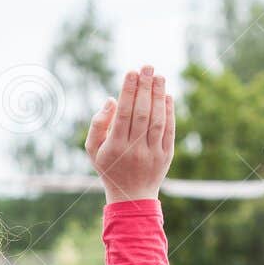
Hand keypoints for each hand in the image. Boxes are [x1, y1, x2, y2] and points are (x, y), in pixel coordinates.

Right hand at [86, 65, 174, 203]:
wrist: (131, 197)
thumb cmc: (109, 169)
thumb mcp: (94, 151)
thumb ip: (97, 125)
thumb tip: (111, 100)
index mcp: (114, 148)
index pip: (123, 114)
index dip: (128, 91)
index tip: (131, 72)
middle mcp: (133, 150)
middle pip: (141, 113)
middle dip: (144, 88)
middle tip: (147, 67)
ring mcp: (151, 153)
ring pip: (156, 119)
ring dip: (159, 95)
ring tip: (158, 76)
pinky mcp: (166, 155)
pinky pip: (169, 130)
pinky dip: (169, 111)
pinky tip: (167, 95)